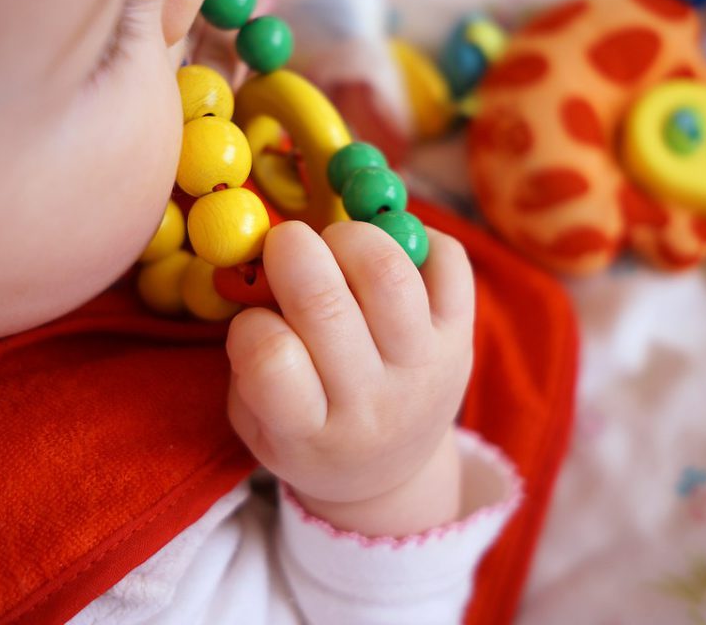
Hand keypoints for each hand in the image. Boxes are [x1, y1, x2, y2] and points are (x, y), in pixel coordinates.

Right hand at [225, 219, 474, 535]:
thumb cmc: (306, 430)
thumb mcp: (256, 419)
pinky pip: (449, 261)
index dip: (252, 324)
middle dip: (292, 251)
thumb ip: (245, 356)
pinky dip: (416, 236)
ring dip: (350, 238)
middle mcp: (372, 401)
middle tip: (284, 242)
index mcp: (309, 431)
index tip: (252, 320)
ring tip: (336, 244)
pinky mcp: (461, 336)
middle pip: (327, 306)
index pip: (272, 362)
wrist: (389, 469)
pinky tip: (389, 251)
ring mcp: (423, 367)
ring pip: (389, 274)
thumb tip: (255, 268)